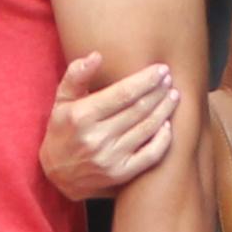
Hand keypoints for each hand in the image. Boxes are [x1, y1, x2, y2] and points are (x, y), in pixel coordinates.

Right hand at [41, 52, 178, 202]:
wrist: (58, 175)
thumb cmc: (63, 130)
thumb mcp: (61, 101)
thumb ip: (77, 76)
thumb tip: (96, 56)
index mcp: (82, 116)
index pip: (123, 93)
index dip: (146, 80)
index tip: (161, 69)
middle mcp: (96, 138)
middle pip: (139, 109)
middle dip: (158, 92)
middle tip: (169, 79)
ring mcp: (110, 158)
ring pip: (147, 128)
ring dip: (164, 110)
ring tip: (173, 96)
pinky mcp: (120, 174)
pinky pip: (151, 154)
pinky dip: (163, 138)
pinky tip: (167, 124)